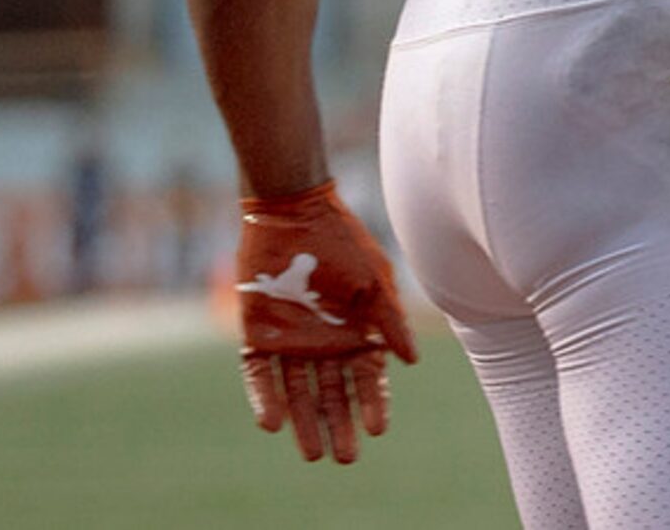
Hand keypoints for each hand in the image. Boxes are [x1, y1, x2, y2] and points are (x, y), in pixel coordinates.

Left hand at [233, 182, 417, 463]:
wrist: (293, 211)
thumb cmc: (343, 242)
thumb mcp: (375, 281)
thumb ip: (389, 320)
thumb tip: (410, 362)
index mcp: (356, 330)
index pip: (367, 377)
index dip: (374, 402)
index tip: (378, 429)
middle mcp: (325, 343)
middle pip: (332, 394)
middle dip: (339, 424)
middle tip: (344, 457)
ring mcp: (291, 341)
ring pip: (297, 393)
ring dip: (304, 422)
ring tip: (311, 453)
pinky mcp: (259, 335)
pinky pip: (259, 376)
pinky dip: (264, 399)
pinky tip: (272, 423)